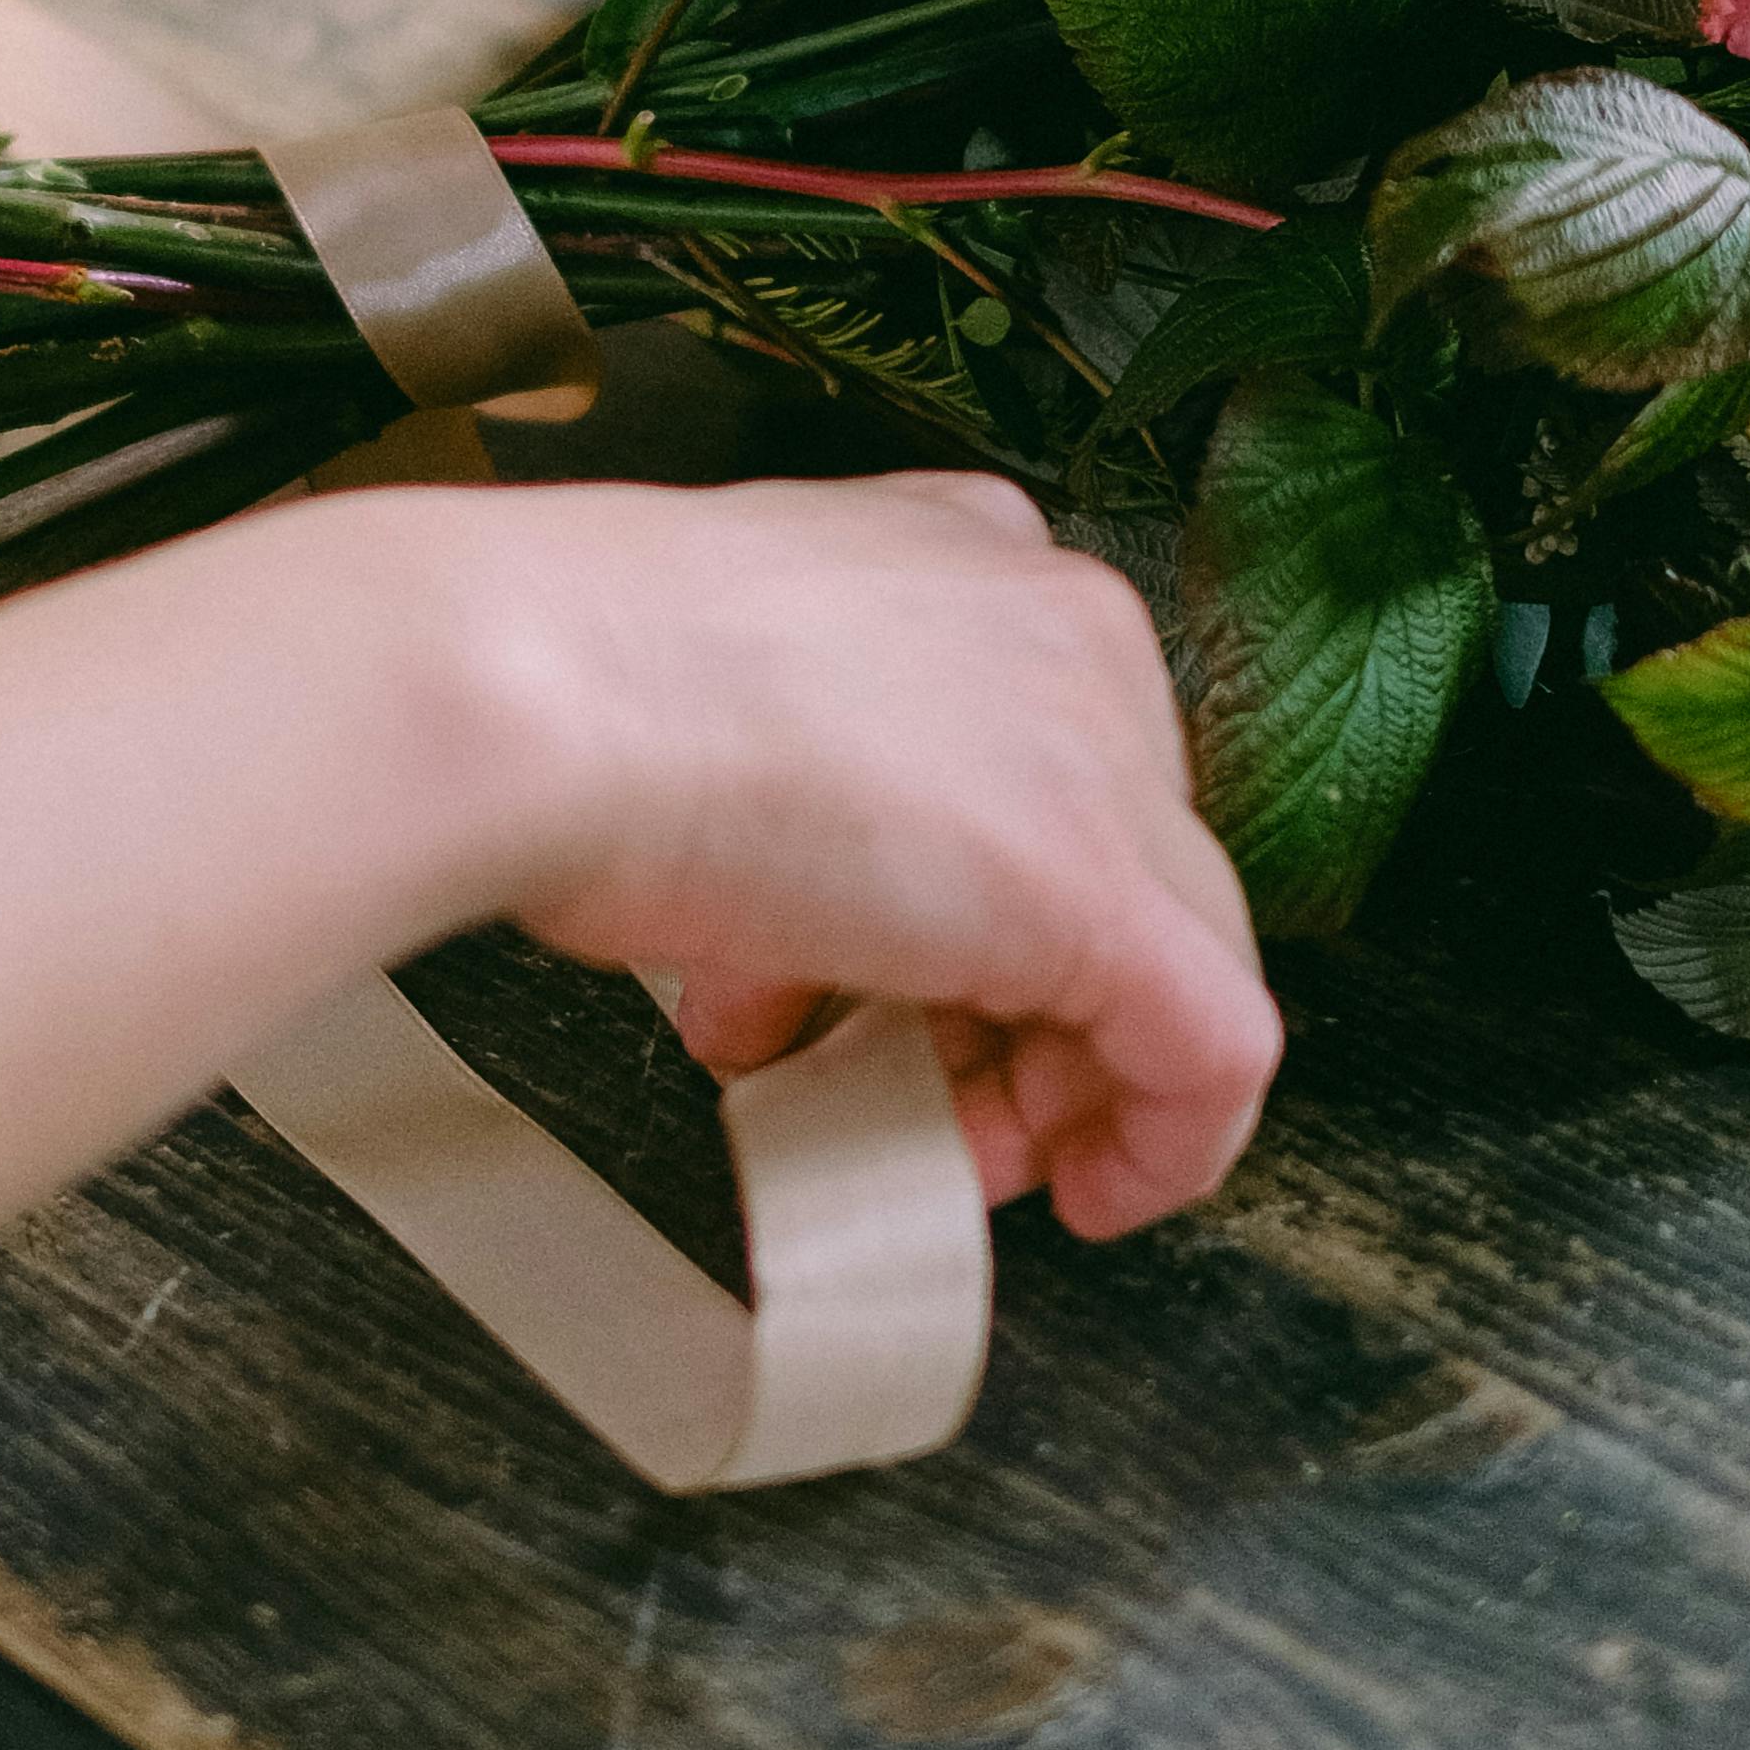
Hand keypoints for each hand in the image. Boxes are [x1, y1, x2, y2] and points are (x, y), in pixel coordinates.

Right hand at [479, 475, 1277, 1240]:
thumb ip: (806, 775)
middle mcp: (1065, 635)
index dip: (983, 904)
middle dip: (1014, 1001)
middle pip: (1117, 860)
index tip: (906, 985)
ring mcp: (1097, 762)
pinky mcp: (1102, 895)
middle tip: (917, 1079)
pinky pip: (1212, 1046)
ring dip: (1044, 1076)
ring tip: (910, 1128)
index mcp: (971, 559)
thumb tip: (801, 905)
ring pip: (1168, 953)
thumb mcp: (718, 697)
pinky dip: (1167, 1141)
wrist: (537, 693)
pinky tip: (1091, 1190)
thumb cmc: (573, 686)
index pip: (1050, 761)